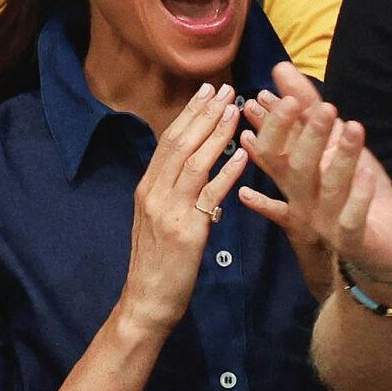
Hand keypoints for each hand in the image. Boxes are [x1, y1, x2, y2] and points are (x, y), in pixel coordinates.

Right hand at [120, 83, 248, 335]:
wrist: (147, 302)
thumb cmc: (158, 262)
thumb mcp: (158, 218)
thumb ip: (172, 191)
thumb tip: (193, 163)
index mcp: (147, 187)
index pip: (168, 140)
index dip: (189, 113)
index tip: (207, 90)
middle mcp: (154, 193)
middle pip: (180, 143)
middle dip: (204, 113)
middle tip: (226, 88)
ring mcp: (169, 211)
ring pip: (193, 161)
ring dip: (217, 132)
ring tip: (238, 109)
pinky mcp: (187, 231)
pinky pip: (210, 194)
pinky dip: (228, 172)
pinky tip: (245, 155)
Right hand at [239, 63, 391, 294]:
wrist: (380, 248)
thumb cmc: (352, 192)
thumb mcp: (331, 145)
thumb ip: (308, 110)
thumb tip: (280, 68)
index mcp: (295, 180)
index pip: (273, 151)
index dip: (272, 125)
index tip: (265, 96)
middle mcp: (304, 202)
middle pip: (297, 168)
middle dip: (308, 136)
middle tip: (325, 107)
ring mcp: (327, 223)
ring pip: (328, 189)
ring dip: (339, 158)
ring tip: (353, 128)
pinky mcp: (354, 239)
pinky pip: (352, 220)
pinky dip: (358, 196)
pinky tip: (367, 173)